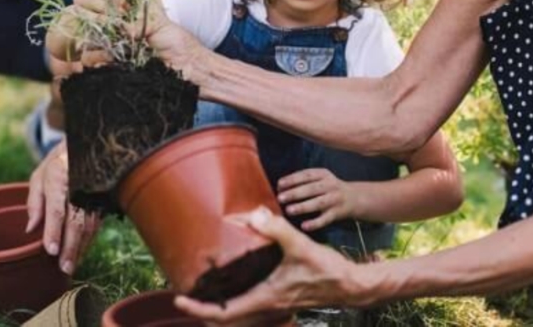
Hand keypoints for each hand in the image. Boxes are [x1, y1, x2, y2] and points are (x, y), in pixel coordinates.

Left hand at [26, 142, 100, 274]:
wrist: (88, 145)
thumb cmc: (58, 163)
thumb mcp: (40, 176)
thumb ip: (35, 201)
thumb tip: (30, 229)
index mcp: (59, 178)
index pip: (57, 209)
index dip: (54, 231)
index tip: (51, 251)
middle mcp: (79, 187)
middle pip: (76, 221)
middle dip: (70, 247)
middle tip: (64, 268)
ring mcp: (94, 193)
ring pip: (90, 225)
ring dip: (81, 247)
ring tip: (72, 265)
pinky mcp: (102, 199)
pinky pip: (96, 222)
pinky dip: (89, 239)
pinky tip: (81, 251)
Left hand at [174, 207, 368, 323]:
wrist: (351, 285)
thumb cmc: (328, 271)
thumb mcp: (301, 246)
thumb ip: (277, 229)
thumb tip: (254, 215)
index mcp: (265, 298)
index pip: (223, 314)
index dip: (198, 310)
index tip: (180, 300)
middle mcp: (266, 306)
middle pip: (226, 317)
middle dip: (203, 308)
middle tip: (185, 292)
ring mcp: (274, 304)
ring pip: (238, 311)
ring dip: (219, 303)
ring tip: (203, 285)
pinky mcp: (281, 297)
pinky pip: (250, 302)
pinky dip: (236, 295)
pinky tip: (235, 277)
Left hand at [277, 169, 355, 230]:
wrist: (354, 198)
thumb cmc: (329, 188)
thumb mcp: (320, 178)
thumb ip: (304, 181)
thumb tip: (280, 187)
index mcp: (323, 175)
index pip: (307, 175)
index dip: (293, 179)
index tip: (279, 184)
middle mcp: (330, 185)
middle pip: (312, 189)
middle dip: (295, 193)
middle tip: (280, 198)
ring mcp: (335, 199)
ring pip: (318, 203)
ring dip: (303, 206)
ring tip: (289, 210)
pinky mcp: (337, 213)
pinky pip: (326, 219)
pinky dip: (315, 223)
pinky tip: (304, 226)